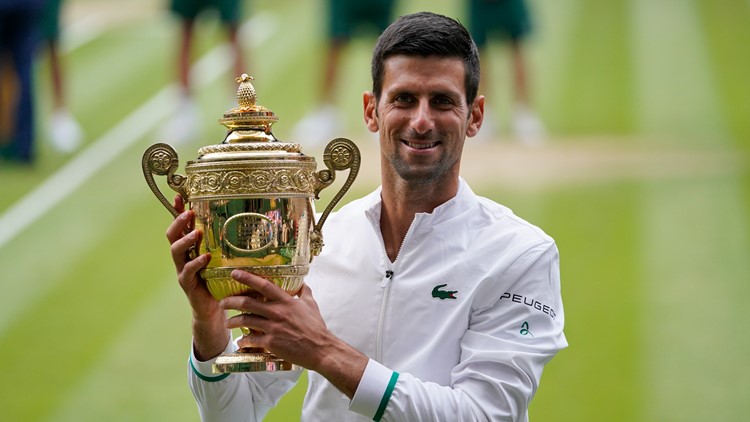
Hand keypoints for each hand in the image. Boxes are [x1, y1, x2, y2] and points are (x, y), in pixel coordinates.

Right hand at [166, 195, 227, 359]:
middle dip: (179, 222)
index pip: (181, 225)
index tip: (180, 196)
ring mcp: (183, 270)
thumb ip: (232, 244)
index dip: (177, 211)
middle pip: (172, 235)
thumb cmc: (221, 280)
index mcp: (191, 247)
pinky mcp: (187, 284)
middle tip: (188, 213)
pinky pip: (187, 271)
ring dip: (185, 240)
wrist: (214, 309)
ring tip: (197, 232)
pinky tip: (205, 257)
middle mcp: (183, 256)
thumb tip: (253, 224)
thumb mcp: (225, 258)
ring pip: (176, 251)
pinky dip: (195, 263)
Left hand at [222, 270, 367, 397]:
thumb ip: (305, 292)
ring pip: (245, 321)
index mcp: (286, 301)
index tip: (234, 273)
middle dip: (231, 301)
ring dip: (233, 321)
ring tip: (227, 323)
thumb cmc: (316, 327)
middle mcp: (277, 312)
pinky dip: (243, 341)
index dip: (248, 278)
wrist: (320, 349)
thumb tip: (303, 283)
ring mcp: (273, 328)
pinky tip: (241, 342)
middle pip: (248, 303)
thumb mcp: (311, 305)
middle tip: (223, 302)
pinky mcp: (271, 343)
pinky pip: (251, 340)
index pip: (264, 285)